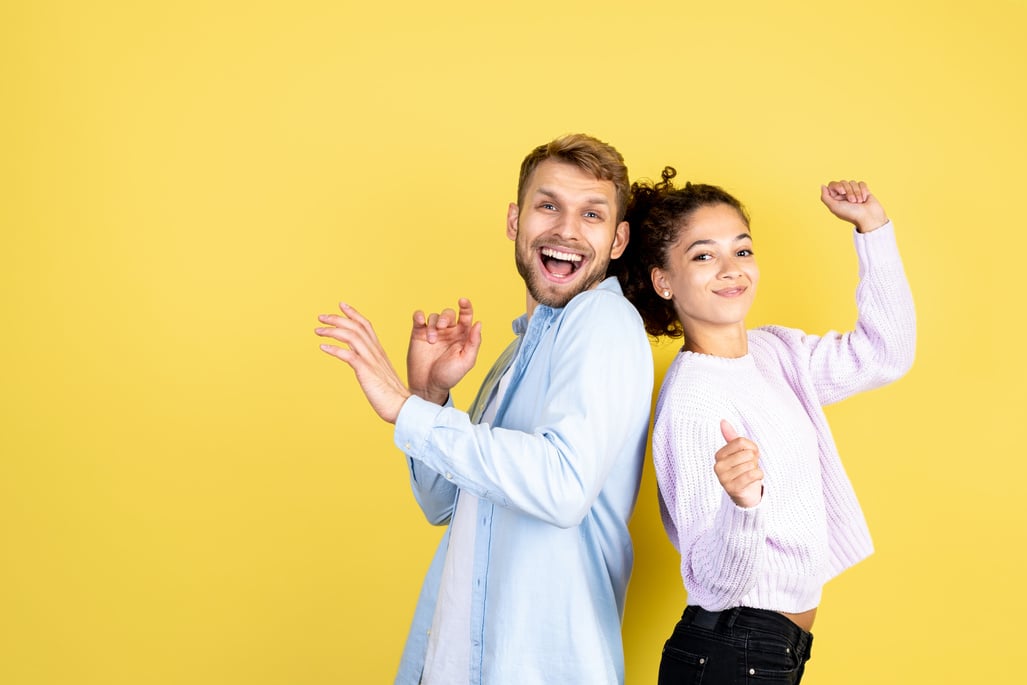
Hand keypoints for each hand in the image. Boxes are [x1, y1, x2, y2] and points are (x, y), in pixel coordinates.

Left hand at [316, 303, 410, 423]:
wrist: (402, 406)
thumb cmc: (391, 395)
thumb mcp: (379, 374)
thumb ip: (369, 364)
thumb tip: (356, 361)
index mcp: (379, 351)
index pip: (366, 325)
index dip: (353, 313)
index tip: (341, 305)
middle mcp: (375, 352)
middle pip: (356, 327)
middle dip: (337, 318)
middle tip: (321, 317)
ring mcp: (371, 360)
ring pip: (351, 336)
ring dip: (332, 331)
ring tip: (318, 331)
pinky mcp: (366, 371)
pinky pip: (348, 355)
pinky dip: (334, 349)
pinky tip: (323, 347)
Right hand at [407, 298, 481, 404]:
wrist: (428, 386)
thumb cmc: (449, 376)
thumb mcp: (466, 361)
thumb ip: (473, 342)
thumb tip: (479, 323)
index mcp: (462, 336)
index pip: (466, 315)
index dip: (466, 306)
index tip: (463, 301)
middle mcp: (448, 332)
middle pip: (448, 313)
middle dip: (446, 317)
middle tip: (443, 328)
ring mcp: (433, 332)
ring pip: (434, 316)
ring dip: (433, 324)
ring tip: (431, 340)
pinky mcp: (419, 334)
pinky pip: (419, 318)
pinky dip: (419, 316)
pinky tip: (421, 322)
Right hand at [714, 420, 763, 507]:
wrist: (746, 495)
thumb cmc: (744, 470)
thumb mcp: (739, 453)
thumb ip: (731, 437)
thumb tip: (723, 421)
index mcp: (719, 455)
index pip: (741, 442)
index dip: (752, 448)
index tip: (751, 455)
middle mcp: (718, 466)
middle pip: (747, 453)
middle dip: (754, 460)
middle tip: (750, 468)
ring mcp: (724, 479)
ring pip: (751, 464)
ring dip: (756, 469)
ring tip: (751, 475)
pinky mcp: (733, 489)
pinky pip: (752, 475)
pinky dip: (759, 476)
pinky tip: (754, 480)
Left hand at [820, 180, 888, 232]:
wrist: (868, 217)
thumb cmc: (851, 214)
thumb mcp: (834, 207)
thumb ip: (825, 197)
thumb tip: (822, 186)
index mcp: (835, 199)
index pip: (833, 184)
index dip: (838, 186)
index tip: (842, 192)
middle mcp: (844, 195)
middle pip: (843, 182)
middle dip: (849, 191)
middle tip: (852, 201)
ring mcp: (854, 192)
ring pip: (853, 182)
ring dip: (856, 192)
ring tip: (859, 202)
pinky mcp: (863, 191)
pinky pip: (861, 183)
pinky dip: (863, 190)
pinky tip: (864, 199)